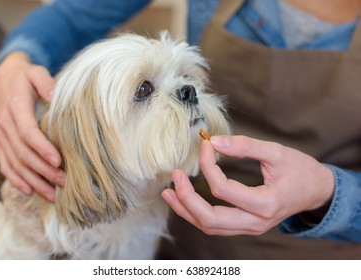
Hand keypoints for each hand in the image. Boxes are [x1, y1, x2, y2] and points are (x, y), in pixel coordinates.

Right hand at [0, 52, 64, 201]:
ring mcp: (1, 137)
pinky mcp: (1, 144)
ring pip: (15, 163)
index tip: (58, 161)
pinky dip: (17, 180)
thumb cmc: (27, 79)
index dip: (42, 148)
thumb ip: (45, 82)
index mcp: (16, 108)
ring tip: (53, 195)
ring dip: (34, 180)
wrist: (5, 82)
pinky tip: (30, 191)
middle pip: (23, 152)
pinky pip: (6, 165)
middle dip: (43, 170)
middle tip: (64, 182)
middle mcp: (5, 125)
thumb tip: (56, 95)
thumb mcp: (36, 73)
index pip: (28, 132)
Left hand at [162, 135, 334, 235]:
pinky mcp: (246, 226)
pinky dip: (196, 215)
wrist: (316, 190)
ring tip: (169, 193)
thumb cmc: (300, 170)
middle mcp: (256, 222)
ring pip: (210, 227)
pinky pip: (215, 226)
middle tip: (176, 176)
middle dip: (188, 198)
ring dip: (187, 210)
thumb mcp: (276, 152)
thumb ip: (245, 146)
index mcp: (266, 204)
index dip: (208, 166)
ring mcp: (250, 227)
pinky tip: (183, 201)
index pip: (223, 189)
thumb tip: (214, 140)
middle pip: (211, 219)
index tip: (205, 144)